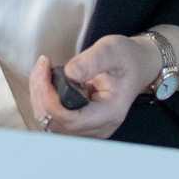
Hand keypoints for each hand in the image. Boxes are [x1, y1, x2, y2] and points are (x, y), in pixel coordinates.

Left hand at [28, 35, 162, 139]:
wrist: (137, 66)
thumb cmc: (127, 58)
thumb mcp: (113, 49)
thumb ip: (94, 59)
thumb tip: (71, 72)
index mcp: (110, 112)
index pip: (71, 120)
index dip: (50, 98)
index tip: (45, 69)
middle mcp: (99, 128)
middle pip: (56, 124)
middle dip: (42, 95)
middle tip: (42, 66)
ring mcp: (90, 129)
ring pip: (51, 124)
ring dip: (40, 98)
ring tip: (43, 71)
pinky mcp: (81, 125)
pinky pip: (54, 119)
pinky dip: (45, 100)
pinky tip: (47, 82)